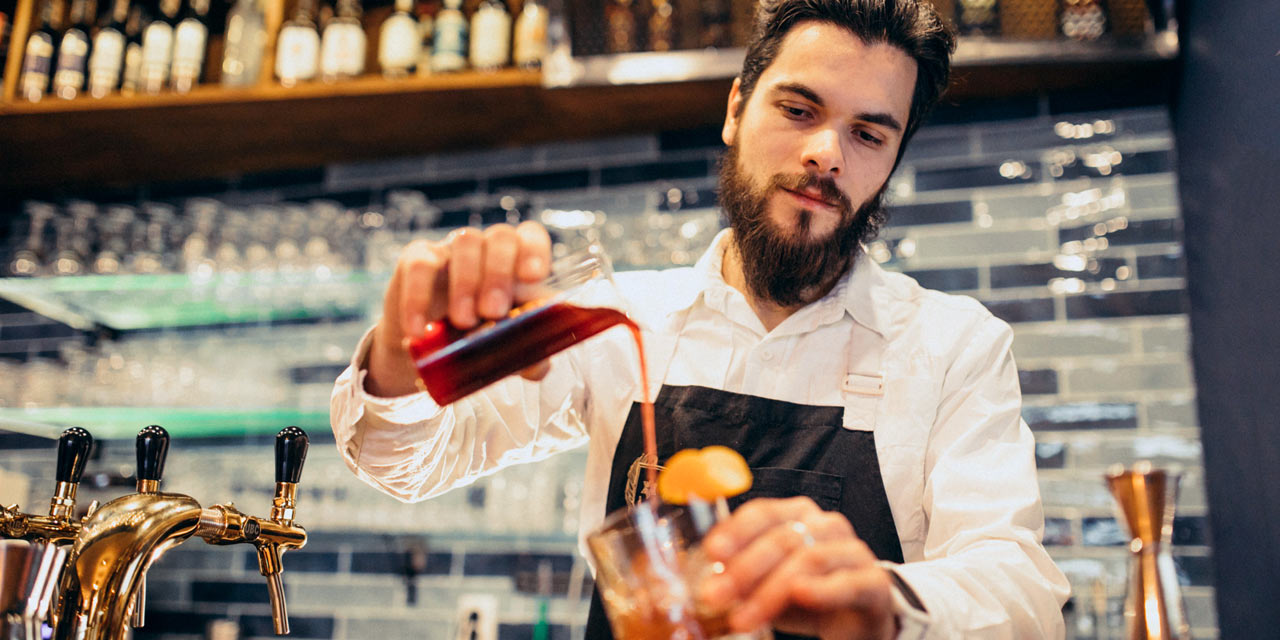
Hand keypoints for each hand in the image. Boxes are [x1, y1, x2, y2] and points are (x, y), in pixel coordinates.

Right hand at [364, 221, 552, 396]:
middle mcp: (487, 250)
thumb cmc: (476, 342)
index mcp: (516, 265)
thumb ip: (528, 358)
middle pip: (501, 237)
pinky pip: (419, 266)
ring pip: (466, 241)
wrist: (425, 355)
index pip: (531, 237)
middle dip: (500, 274)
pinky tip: (420, 331)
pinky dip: (418, 299)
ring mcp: (452, 251)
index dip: (534, 250)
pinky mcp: (416, 259)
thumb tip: (538, 365)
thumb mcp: (505, 352)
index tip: (533, 277)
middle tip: (493, 312)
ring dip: (467, 283)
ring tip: (463, 322)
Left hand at [699, 497, 896, 639]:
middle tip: (716, 595)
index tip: (711, 552)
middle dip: (743, 569)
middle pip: (781, 538)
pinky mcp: (874, 582)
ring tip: (743, 616)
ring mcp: (853, 550)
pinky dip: (822, 589)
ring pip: (808, 559)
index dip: (735, 530)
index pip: (763, 512)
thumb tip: (709, 580)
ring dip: (770, 590)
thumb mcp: (766, 585)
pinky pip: (847, 582)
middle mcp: (826, 525)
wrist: (859, 620)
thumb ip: (741, 577)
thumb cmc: (807, 596)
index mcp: (798, 516)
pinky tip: (800, 594)